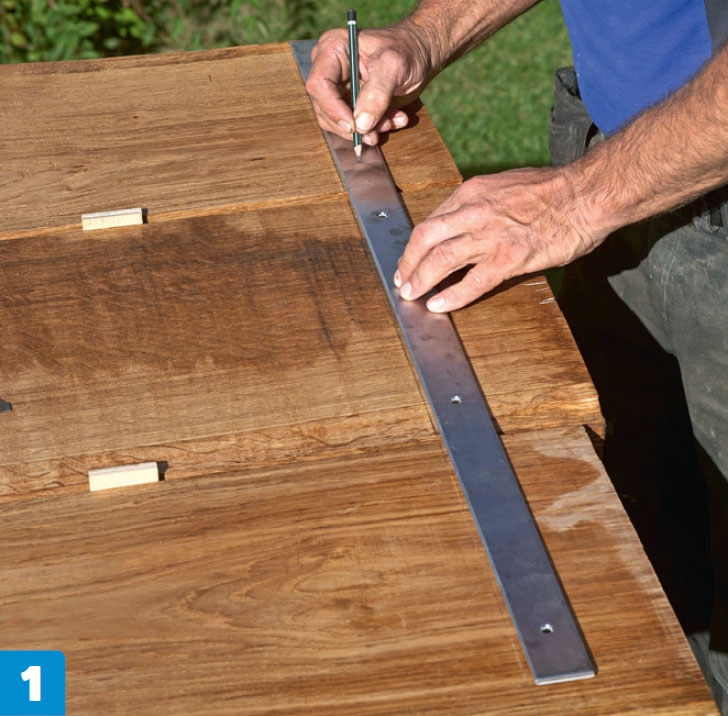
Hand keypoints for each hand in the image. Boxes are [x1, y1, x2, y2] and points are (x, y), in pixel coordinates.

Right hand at [305, 24, 432, 145]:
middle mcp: (330, 68)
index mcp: (333, 48)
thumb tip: (360, 124)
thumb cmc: (407, 49)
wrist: (419, 53)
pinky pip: (352, 124)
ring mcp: (337, 87)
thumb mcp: (395, 66)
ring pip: (338, 121)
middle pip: (325, 107)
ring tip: (392, 122)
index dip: (333, 109)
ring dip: (366, 130)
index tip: (354, 126)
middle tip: (377, 132)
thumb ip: (377, 93)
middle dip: (353, 125)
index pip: (319, 84)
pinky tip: (393, 119)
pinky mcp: (348, 102)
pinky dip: (374, 128)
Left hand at [394, 167, 604, 311]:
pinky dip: (452, 296)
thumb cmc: (554, 190)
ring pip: (441, 260)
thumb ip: (483, 204)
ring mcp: (491, 236)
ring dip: (421, 280)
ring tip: (411, 294)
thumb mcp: (507, 185)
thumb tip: (467, 225)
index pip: (433, 219)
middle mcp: (475, 212)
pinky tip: (439, 305)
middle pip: (426, 239)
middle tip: (402, 279)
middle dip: (408, 262)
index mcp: (473, 192)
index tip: (411, 256)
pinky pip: (472, 282)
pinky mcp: (509, 258)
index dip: (417, 243)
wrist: (587, 194)